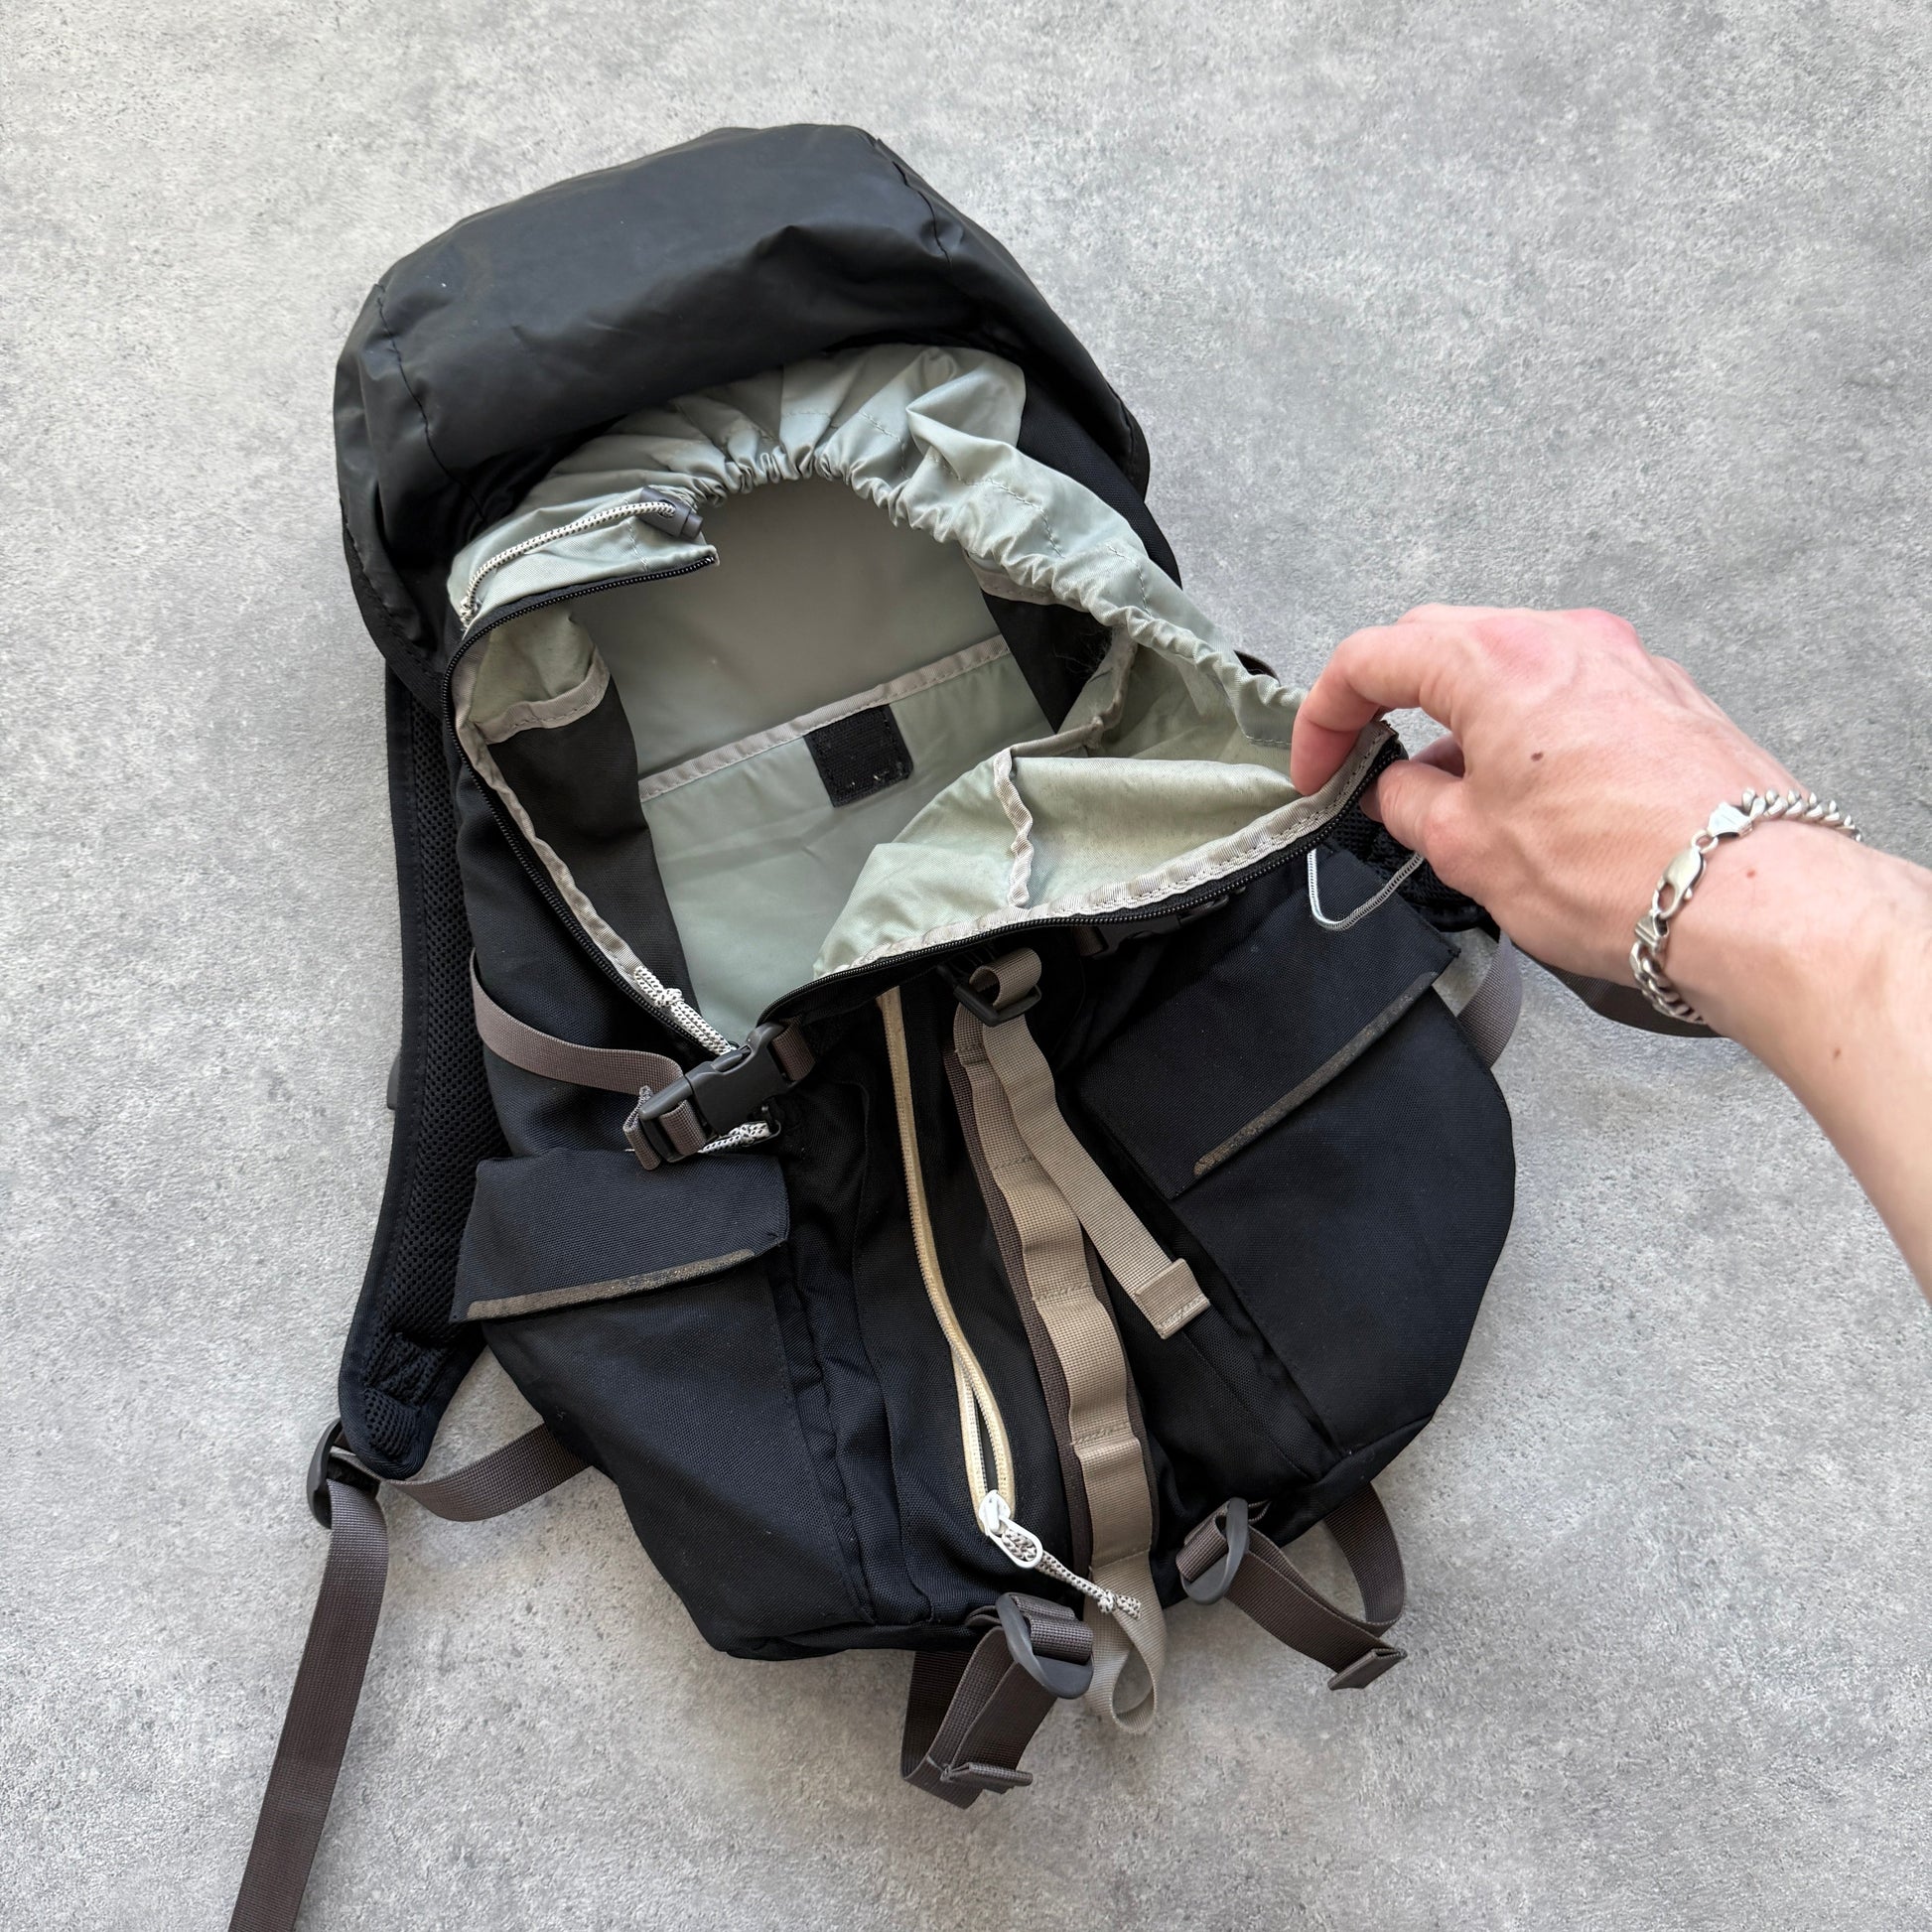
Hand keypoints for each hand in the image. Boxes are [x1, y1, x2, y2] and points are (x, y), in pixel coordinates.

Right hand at [1288, 604, 1798, 980]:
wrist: (1752, 898)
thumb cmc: (1617, 872)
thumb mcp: (1468, 849)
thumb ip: (1409, 805)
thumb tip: (1397, 791)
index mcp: (1498, 660)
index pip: (1373, 657)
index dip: (1323, 716)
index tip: (1317, 769)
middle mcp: (1564, 639)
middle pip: (1441, 645)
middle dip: (1390, 704)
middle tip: (1366, 769)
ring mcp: (1625, 662)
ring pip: (1510, 669)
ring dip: (1462, 722)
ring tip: (1452, 802)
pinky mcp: (1667, 699)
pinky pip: (1569, 694)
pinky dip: (1527, 732)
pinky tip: (1529, 800)